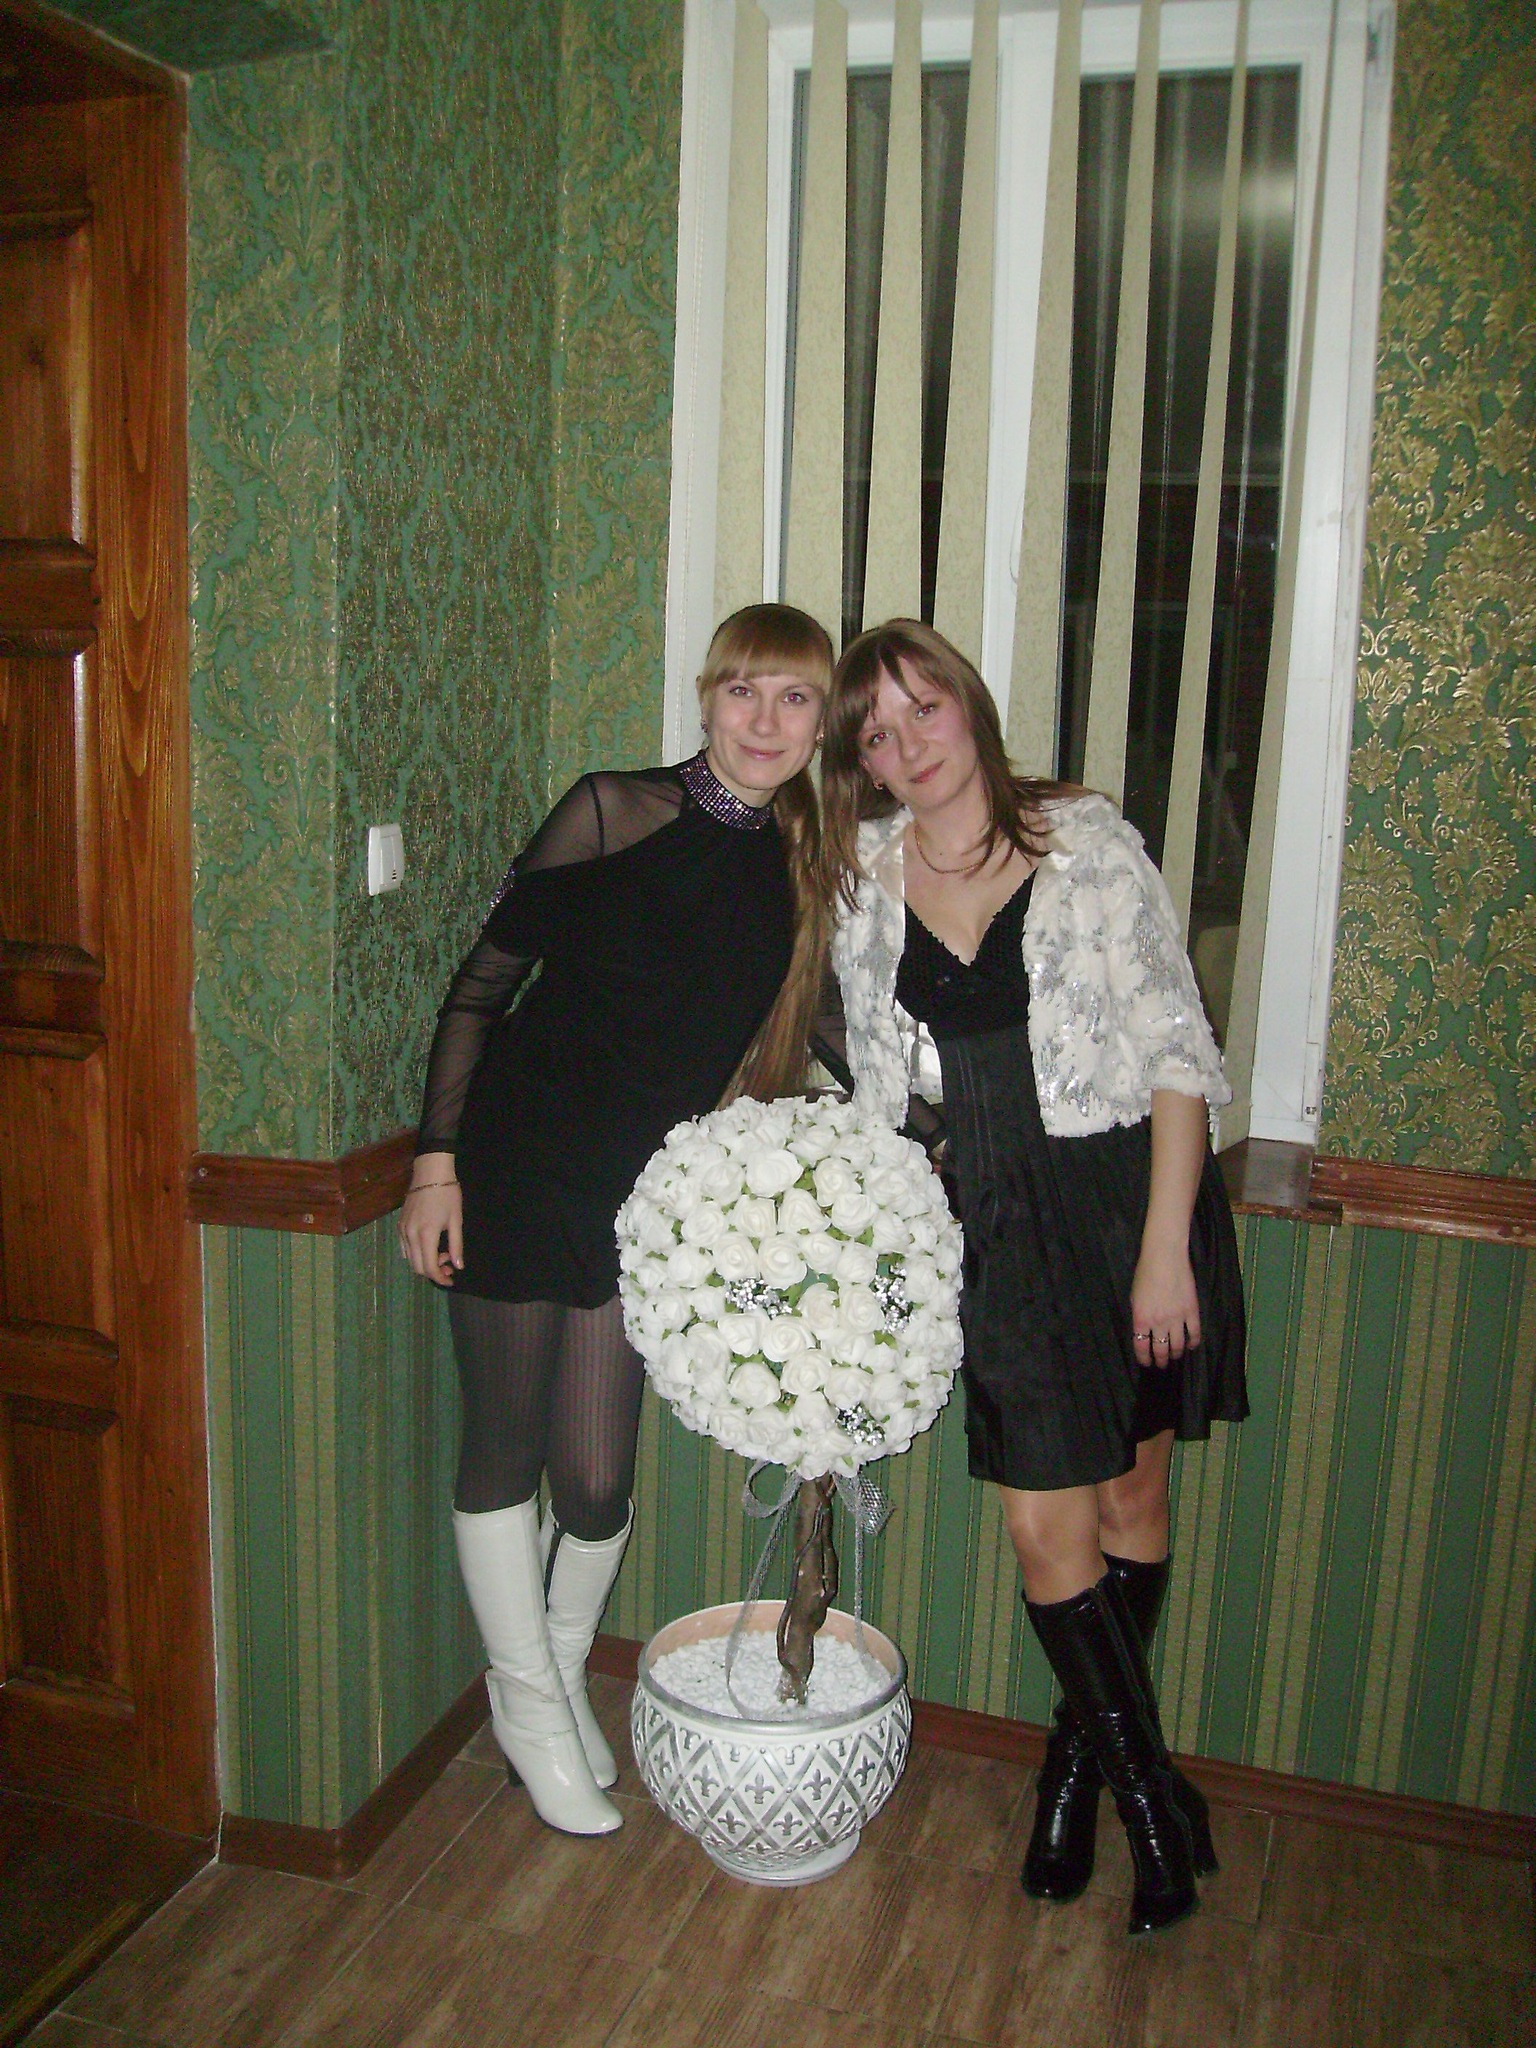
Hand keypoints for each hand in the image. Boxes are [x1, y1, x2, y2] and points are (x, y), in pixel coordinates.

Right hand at [398, 1152, 462, 1286]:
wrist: (430, 1173)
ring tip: (442, 1253)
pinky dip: (416, 1254)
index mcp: (426, 1235)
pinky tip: (429, 1246)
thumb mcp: (456, 1220)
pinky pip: (405, 1248)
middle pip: (417, 1267)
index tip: (451, 1280)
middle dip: (434, 1272)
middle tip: (449, 1266)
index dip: (440, 1278)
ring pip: (410, 1259)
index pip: (429, 1267)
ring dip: (425, 1263)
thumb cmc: (447, 1194)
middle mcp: (410, 1235)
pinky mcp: (400, 1225)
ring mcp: (402, 1230)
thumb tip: (458, 1266)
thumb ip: (457, 1245)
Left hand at [1130, 1239, 1200, 1366]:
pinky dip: (1193, 1343)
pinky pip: (1194, 1333)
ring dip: (1175, 1354)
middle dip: (1160, 1360)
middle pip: (1160, 1349)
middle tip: (1161, 1364)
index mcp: (1141, 1319)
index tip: (1146, 1363)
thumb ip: (1140, 1316)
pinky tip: (1191, 1346)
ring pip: (1178, 1345)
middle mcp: (1159, 1323)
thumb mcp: (1134, 1297)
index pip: (1141, 1347)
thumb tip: (1143, 1330)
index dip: (1143, 1358)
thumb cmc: (1145, 1274)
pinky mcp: (1192, 1312)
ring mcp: (1177, 1319)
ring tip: (1174, 1357)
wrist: (1165, 1258)